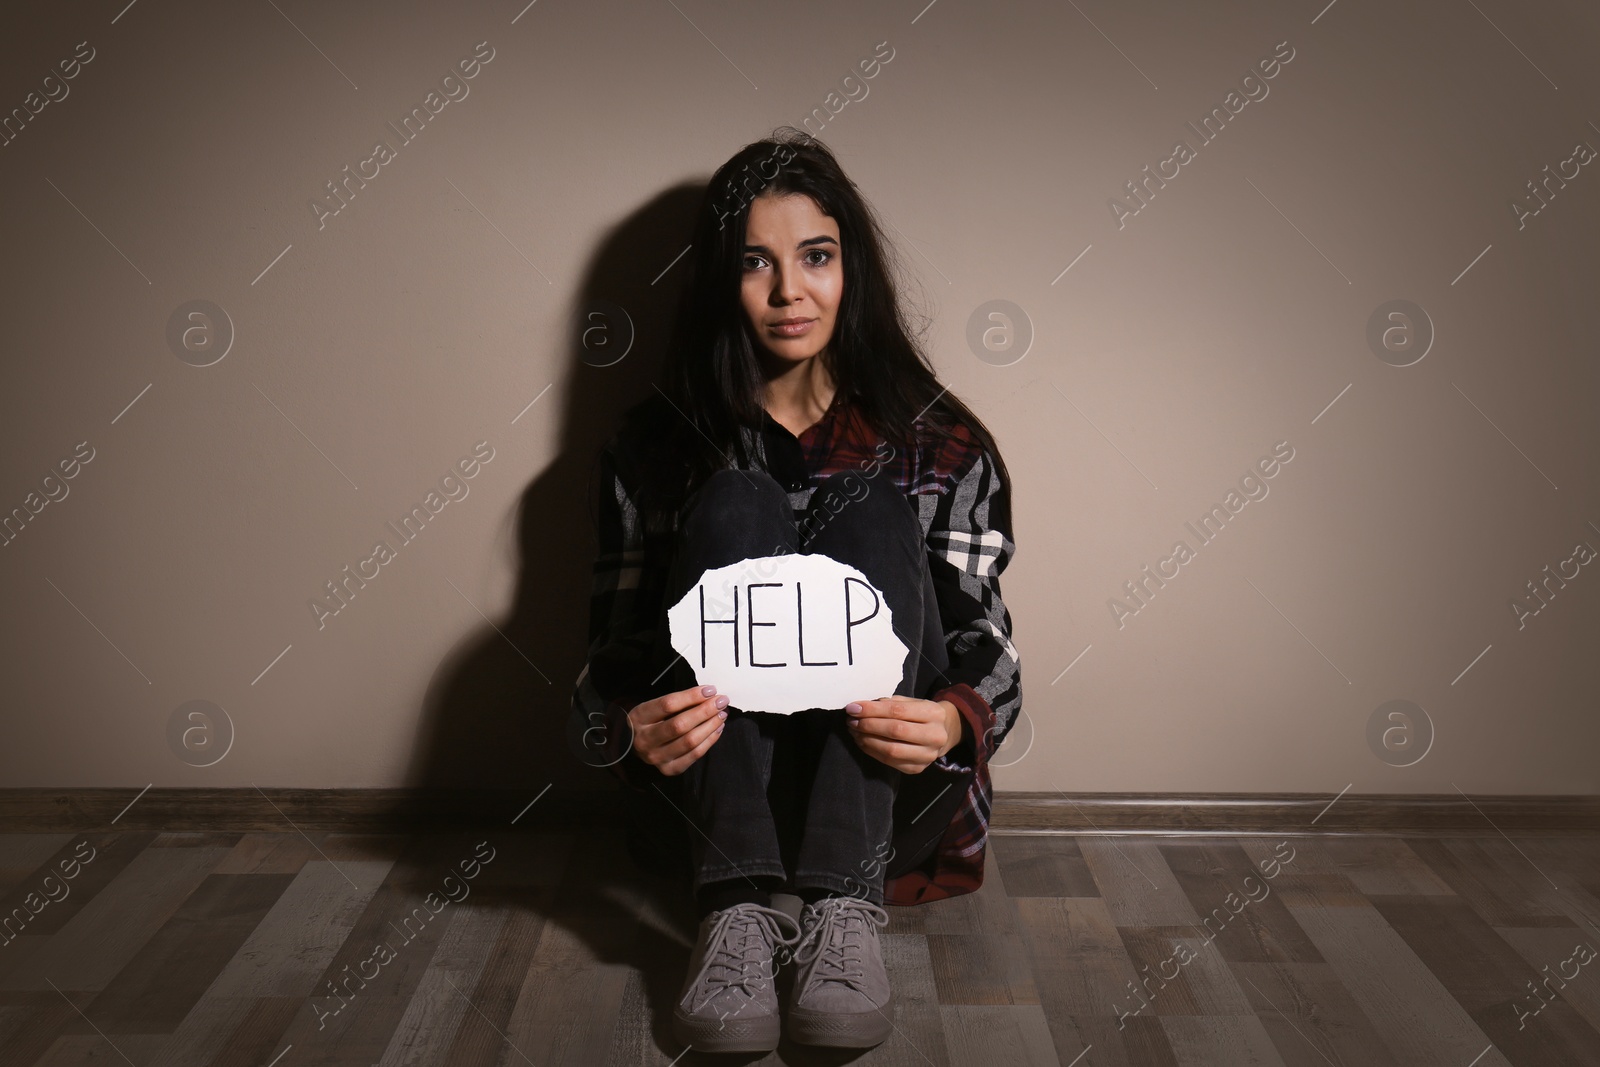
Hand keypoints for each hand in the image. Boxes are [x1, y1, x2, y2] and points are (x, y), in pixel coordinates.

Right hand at [627, 684, 727, 775]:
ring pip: (689, 741)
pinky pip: (694, 755)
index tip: (710, 690)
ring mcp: (657, 757)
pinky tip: (718, 729)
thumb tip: (708, 695)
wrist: (633, 744)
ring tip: (722, 714)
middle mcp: (645, 740)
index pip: (668, 705)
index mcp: (640, 717)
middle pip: (680, 725)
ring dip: (710, 726)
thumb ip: (678, 702)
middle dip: (705, 711)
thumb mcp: (654, 706)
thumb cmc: (650, 721)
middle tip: (722, 701)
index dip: (692, 696)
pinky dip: (710, 741)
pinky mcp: (669, 769)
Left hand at [844, 696, 961, 773]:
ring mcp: (927, 756)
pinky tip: (862, 742)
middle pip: (895, 731)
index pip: (898, 711)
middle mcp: (934, 736)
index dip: (872, 710)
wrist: (944, 733)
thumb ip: (891, 703)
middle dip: (868, 725)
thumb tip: (862, 707)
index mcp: (933, 714)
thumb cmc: (923, 715)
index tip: (853, 707)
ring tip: (854, 731)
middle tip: (851, 720)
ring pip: (891, 750)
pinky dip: (872, 751)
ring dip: (867, 740)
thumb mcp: (913, 702)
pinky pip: (890, 762)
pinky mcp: (917, 769)